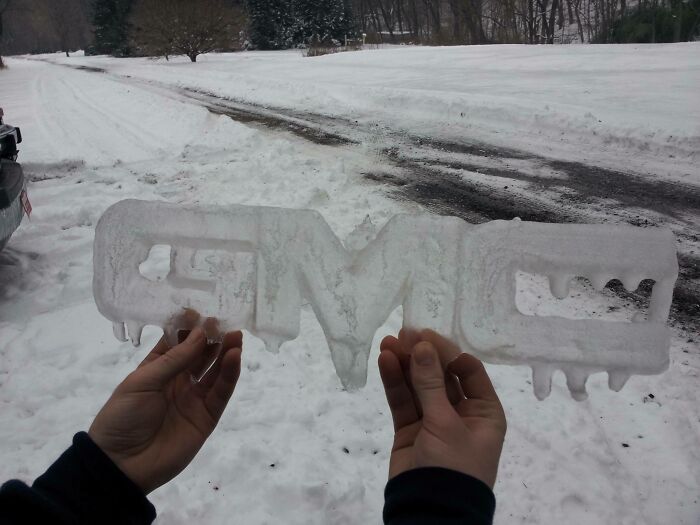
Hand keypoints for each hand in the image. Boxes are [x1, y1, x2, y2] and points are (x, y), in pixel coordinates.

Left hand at [89, 326, 242, 493]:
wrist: (121, 465)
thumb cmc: (123, 418)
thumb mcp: (142, 382)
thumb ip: (175, 359)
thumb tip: (200, 333)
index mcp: (157, 369)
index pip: (177, 342)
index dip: (189, 328)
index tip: (201, 312)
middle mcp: (178, 380)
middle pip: (200, 354)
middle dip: (212, 338)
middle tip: (225, 321)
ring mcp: (194, 399)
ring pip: (215, 371)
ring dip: (226, 352)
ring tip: (236, 335)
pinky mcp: (207, 416)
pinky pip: (221, 392)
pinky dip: (230, 374)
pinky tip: (235, 356)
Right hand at [378, 329, 505, 488]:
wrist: (430, 512)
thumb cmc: (453, 465)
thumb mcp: (445, 422)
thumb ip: (430, 383)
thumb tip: (422, 345)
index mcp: (484, 412)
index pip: (468, 371)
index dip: (448, 351)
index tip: (426, 336)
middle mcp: (461, 413)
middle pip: (441, 376)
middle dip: (423, 355)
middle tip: (403, 332)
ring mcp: (434, 422)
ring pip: (419, 386)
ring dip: (405, 364)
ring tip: (388, 342)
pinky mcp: (410, 431)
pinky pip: (403, 401)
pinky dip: (394, 382)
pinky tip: (385, 361)